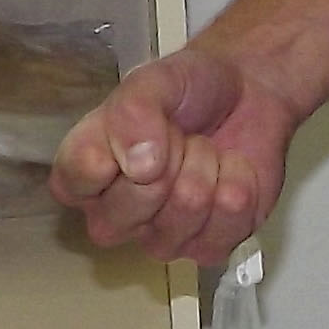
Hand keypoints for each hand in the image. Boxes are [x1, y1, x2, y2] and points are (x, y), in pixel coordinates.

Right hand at [50, 44, 303, 270]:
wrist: (250, 93)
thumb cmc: (189, 90)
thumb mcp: (152, 80)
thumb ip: (132, 111)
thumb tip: (139, 165)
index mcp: (82, 175)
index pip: (79, 178)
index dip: (120, 144)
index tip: (146, 119)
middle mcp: (113, 217)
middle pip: (135, 199)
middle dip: (171, 152)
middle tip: (179, 135)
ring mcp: (160, 239)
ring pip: (187, 206)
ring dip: (207, 163)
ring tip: (205, 149)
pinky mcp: (208, 248)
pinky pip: (228, 221)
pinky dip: (240, 181)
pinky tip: (230, 170)